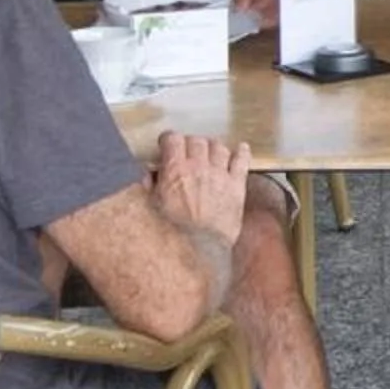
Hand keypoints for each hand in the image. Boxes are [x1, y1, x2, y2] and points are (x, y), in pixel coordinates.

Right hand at [150, 132, 251, 246]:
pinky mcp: (236, 186)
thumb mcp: (151, 207)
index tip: (168, 144)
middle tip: (188, 152)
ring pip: (218, 147)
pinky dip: (242, 152)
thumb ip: (148, 187)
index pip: (173, 139)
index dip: (169, 140)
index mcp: (174, 170)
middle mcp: (198, 167)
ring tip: (210, 153)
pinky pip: (241, 161)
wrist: (199, 248)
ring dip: (212, 148)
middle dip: (191, 144)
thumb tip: (147, 177)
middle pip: (197, 141)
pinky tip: (241, 148)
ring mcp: (219, 175)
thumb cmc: (173, 232)